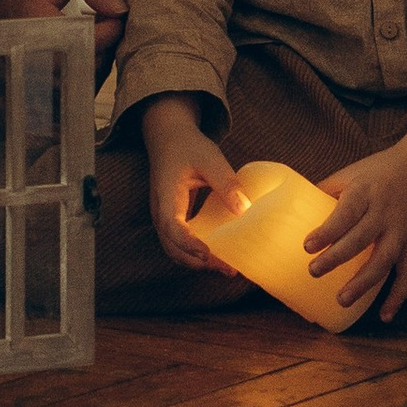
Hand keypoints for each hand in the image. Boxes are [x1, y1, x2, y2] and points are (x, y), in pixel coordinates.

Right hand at [137, 94, 238, 273]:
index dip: (189, 244)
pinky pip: (181, 245)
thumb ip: (226, 182)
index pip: (172, 227)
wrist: (169, 138)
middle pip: (174, 249)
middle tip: (228, 268)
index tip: (209, 254)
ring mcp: (165, 219)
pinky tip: (219, 256)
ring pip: (177, 252)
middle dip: (199, 263)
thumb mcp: (209, 158)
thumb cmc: (188, 146)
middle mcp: (161, 213)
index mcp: (166, 196)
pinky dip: (197, 256)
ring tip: (227, 268)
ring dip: (199, 263)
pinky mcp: (173, 221)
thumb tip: (245, 210)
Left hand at [305, 149, 406, 320]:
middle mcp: (384, 213)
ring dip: (363, 284)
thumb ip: (328, 189)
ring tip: (341, 299)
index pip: (345, 214)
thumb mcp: (351, 173)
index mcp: (365, 192)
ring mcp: (402, 232)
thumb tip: (296, 208)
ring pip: (383, 262)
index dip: (327, 231)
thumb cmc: (379, 171)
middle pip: (360, 240)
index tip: (307, 246)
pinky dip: (398, 297)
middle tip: (313, 272)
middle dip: (336, 258)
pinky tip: (384, 316)